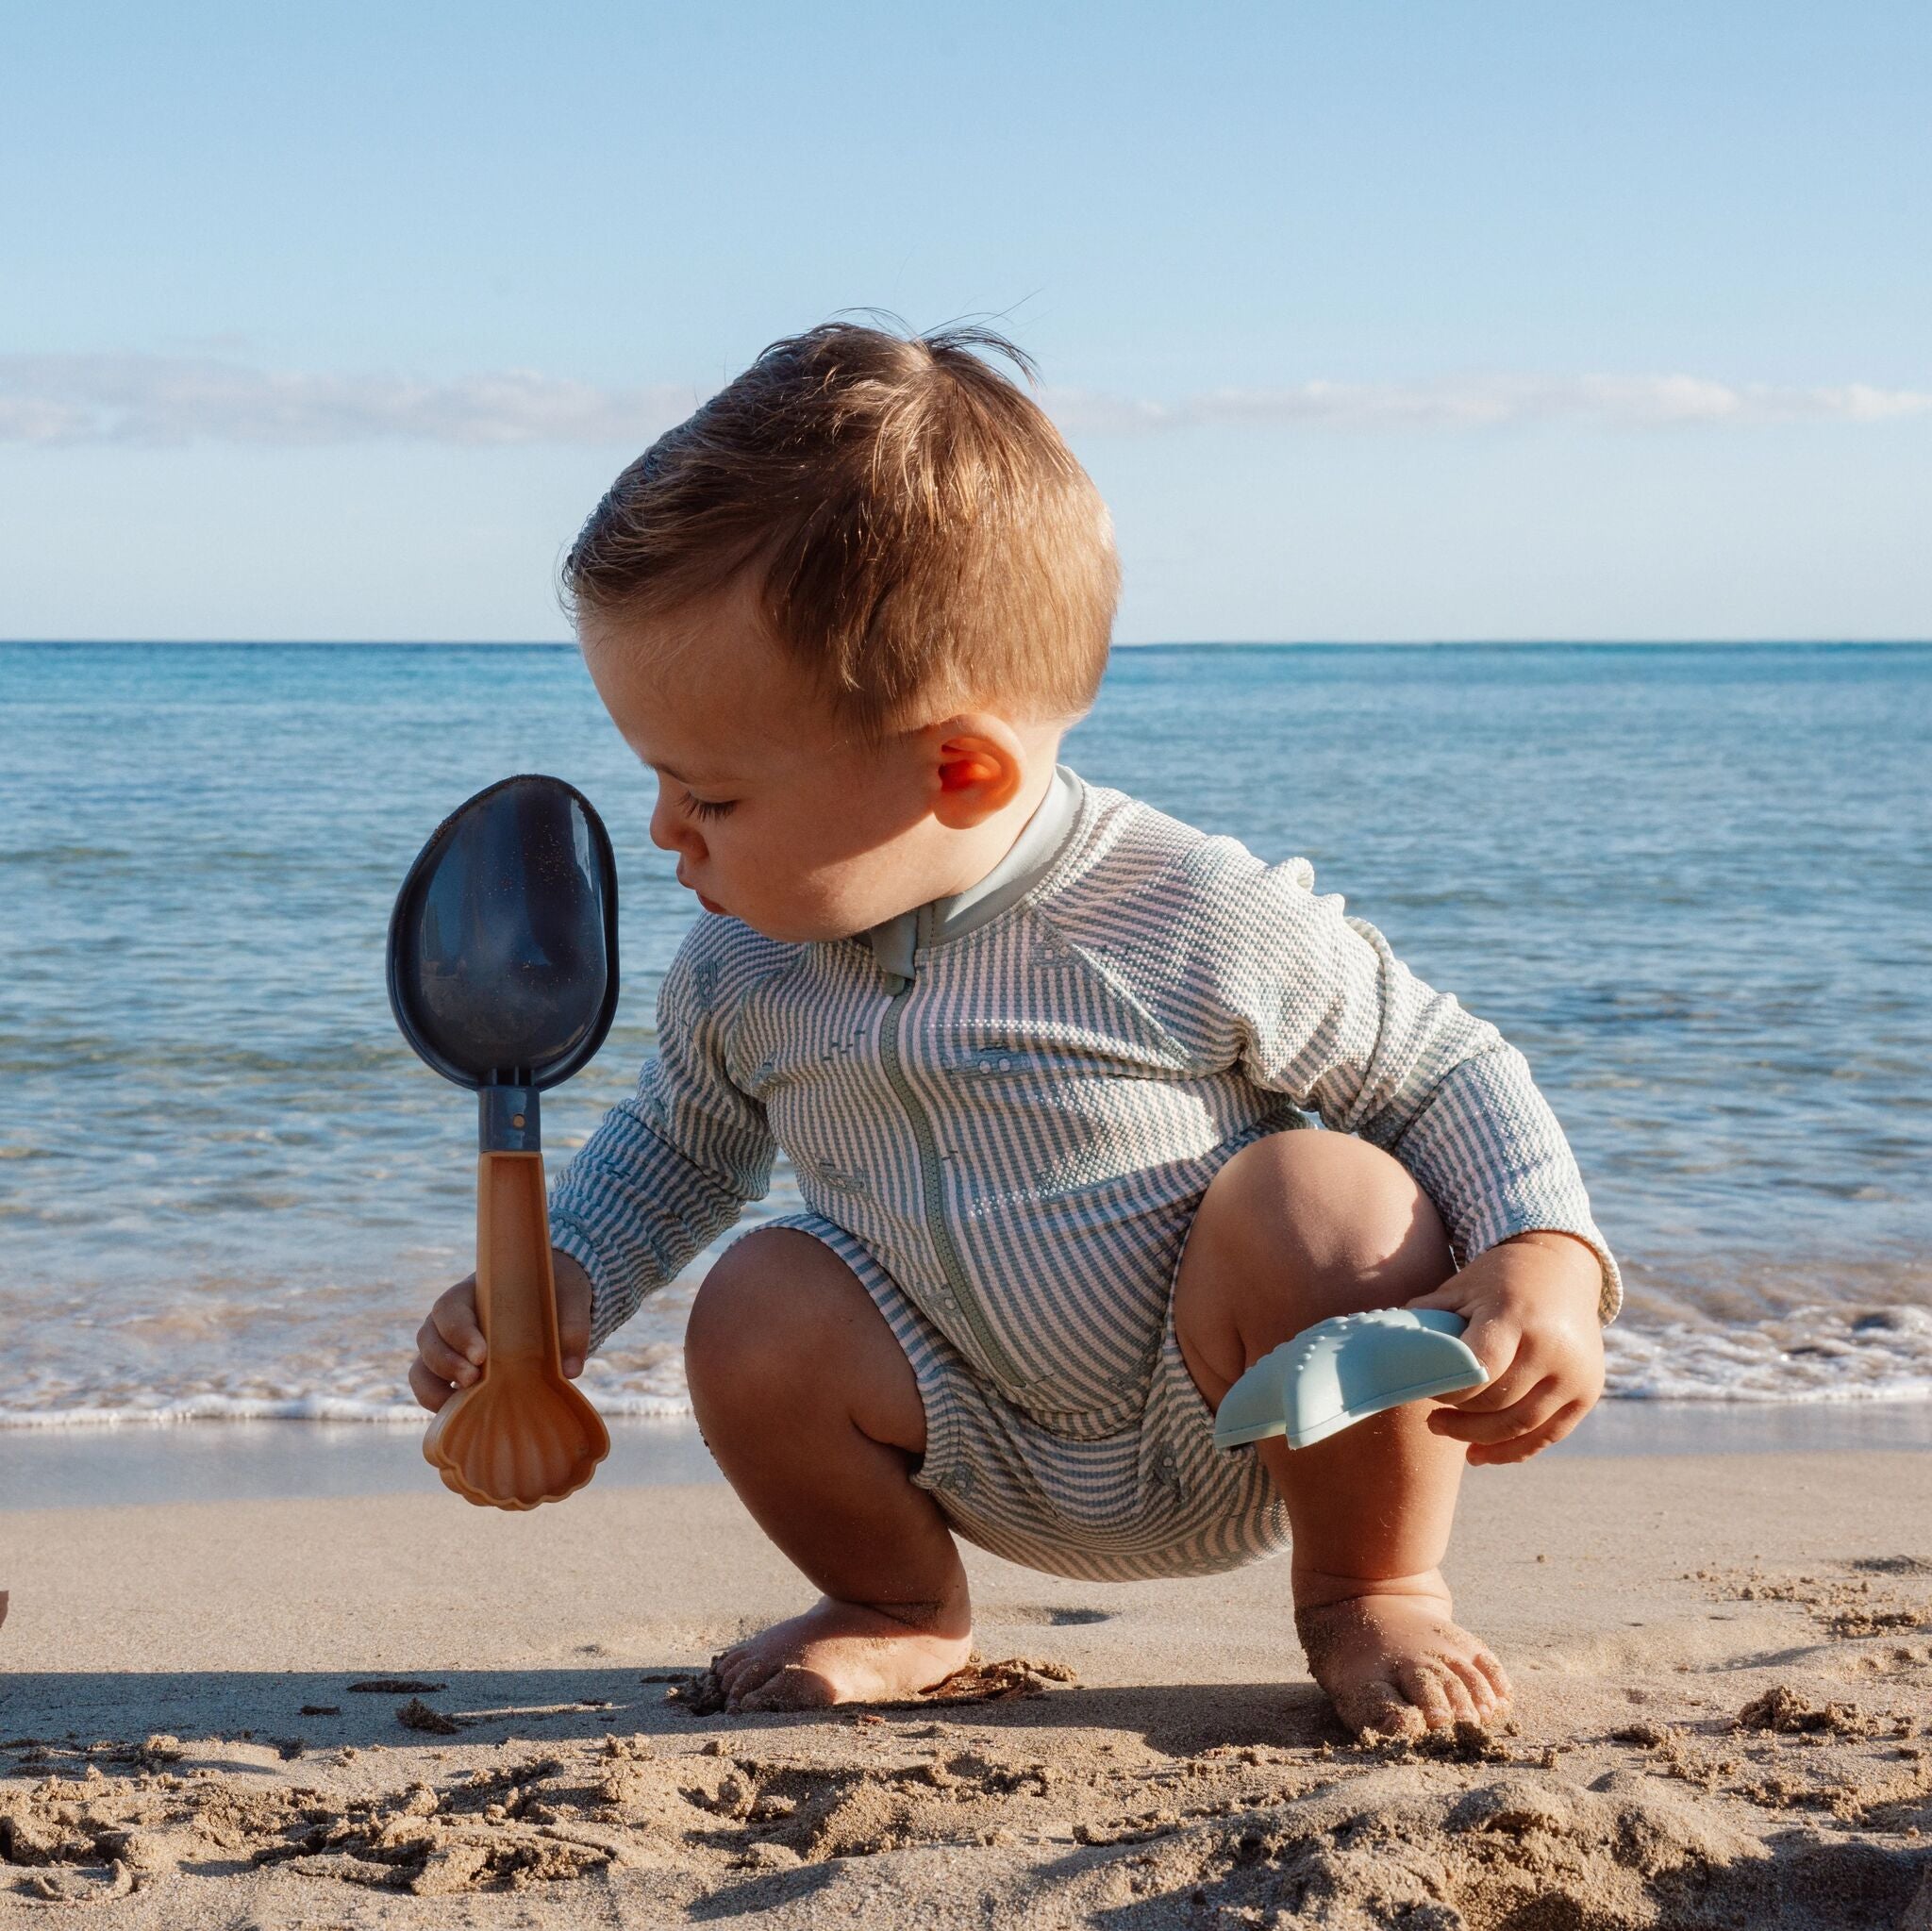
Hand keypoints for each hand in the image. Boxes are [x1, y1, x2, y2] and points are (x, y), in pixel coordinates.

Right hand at [408, 1251, 593, 1412]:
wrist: (551, 1300)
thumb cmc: (554, 1294)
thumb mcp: (570, 1298)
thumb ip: (573, 1326)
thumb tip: (571, 1370)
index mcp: (472, 1293)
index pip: (449, 1309)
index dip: (458, 1332)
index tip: (482, 1355)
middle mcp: (450, 1320)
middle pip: (428, 1338)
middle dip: (446, 1362)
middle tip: (474, 1379)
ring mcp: (446, 1347)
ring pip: (421, 1367)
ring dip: (434, 1388)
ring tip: (463, 1404)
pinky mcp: (451, 1372)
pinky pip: (429, 1388)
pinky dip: (437, 1404)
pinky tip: (460, 1417)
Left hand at [1405, 1231, 1604, 1464]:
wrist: (1563, 1269)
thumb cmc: (1499, 1278)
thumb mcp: (1461, 1286)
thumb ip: (1427, 1317)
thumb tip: (1384, 1346)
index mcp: (1516, 1315)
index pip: (1481, 1369)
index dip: (1450, 1389)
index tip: (1428, 1390)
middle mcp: (1553, 1347)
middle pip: (1499, 1403)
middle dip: (1459, 1416)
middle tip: (1431, 1416)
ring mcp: (1575, 1374)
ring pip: (1521, 1426)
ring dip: (1478, 1438)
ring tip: (1445, 1431)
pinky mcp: (1587, 1393)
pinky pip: (1547, 1436)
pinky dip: (1512, 1452)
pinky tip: (1479, 1454)